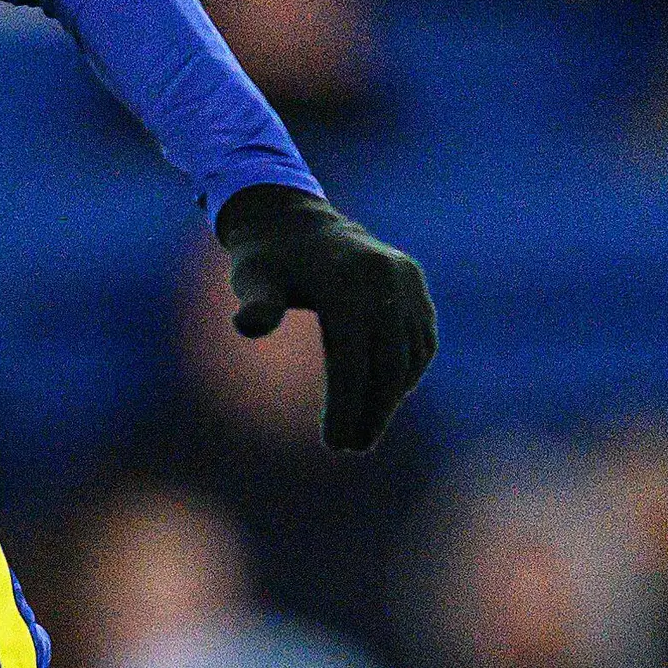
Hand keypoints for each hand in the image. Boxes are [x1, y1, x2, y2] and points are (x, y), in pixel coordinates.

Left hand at [216, 184, 437, 453]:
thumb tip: (247, 325)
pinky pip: (420, 337)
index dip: (346, 406)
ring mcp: (405, 278)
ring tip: (367, 431)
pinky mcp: (414, 281)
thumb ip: (257, 303)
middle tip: (353, 447)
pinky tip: (387, 398)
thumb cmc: (266, 260)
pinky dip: (407, 371)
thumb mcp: (251, 278)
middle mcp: (384, 278)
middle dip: (374, 412)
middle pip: (387, 363)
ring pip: (409, 354)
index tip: (334, 444)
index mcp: (346, 282)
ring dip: (392, 398)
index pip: (352, 361)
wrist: (295, 220)